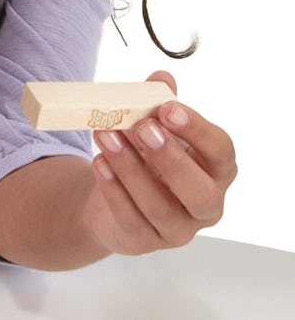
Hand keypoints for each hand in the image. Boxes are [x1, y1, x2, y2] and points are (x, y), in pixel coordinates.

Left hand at [82, 71, 236, 254]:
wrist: (112, 195)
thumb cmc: (145, 157)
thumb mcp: (152, 128)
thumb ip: (158, 103)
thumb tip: (161, 78)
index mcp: (216, 171)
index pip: (221, 152)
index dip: (197, 130)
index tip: (168, 108)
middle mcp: (205, 205)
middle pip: (199, 191)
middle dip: (169, 157)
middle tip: (141, 126)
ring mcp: (176, 229)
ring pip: (159, 206)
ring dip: (130, 167)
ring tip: (106, 135)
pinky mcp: (144, 241)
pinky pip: (130, 219)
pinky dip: (113, 189)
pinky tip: (99, 162)